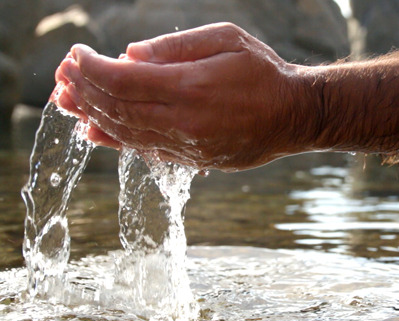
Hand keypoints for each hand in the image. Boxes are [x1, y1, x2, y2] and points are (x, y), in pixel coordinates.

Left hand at [54, 23, 316, 171]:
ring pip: (126, 133)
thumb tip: (130, 55)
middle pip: (117, 108)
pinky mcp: (193, 160)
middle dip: (84, 90)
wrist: (294, 115)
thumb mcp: (227, 40)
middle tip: (61, 76)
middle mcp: (184, 122)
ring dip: (92, 116)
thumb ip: (176, 46)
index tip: (74, 54)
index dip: (91, 67)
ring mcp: (188, 146)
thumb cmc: (264, 72)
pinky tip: (94, 131)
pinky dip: (115, 140)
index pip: (122, 80)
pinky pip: (145, 150)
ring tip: (67, 102)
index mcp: (191, 88)